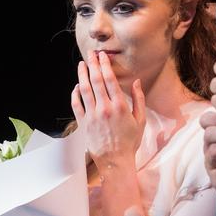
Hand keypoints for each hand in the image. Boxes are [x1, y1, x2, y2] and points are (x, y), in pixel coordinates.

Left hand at [71, 51, 145, 169]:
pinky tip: (76, 86)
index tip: (103, 56)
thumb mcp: (140, 120)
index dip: (105, 65)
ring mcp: (92, 116)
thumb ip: (139, 99)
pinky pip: (76, 105)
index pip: (110, 80)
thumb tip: (136, 81)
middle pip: (96, 81)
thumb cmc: (129, 142)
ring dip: (82, 75)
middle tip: (91, 54)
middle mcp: (105, 109)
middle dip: (93, 65)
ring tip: (82, 64)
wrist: (115, 161)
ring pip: (84, 90)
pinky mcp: (83, 124)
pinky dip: (75, 94)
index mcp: (120, 106)